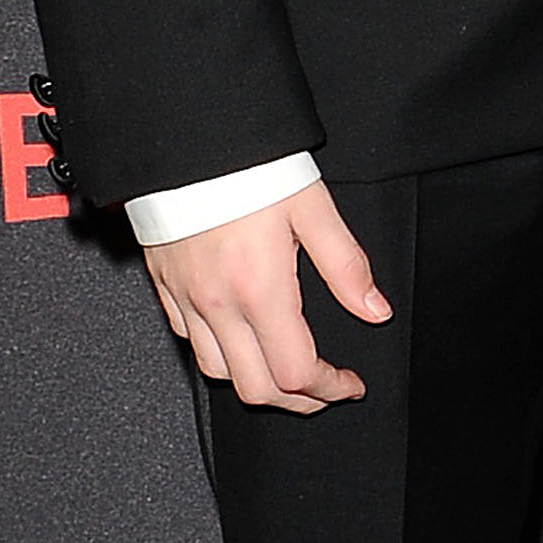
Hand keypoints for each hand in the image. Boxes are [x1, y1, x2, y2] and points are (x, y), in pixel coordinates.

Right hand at [145, 181, 387, 410]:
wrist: (190, 141)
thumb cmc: (251, 166)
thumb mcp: (313, 207)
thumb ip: (346, 265)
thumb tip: (375, 310)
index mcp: (260, 290)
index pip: (296, 370)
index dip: (329, 388)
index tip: (350, 384)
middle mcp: (219, 306)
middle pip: (256, 389)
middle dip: (298, 401)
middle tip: (326, 390)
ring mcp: (188, 302)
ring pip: (219, 374)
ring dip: (258, 384)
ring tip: (288, 372)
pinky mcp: (167, 290)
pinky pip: (191, 342)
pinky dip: (221, 355)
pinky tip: (241, 338)